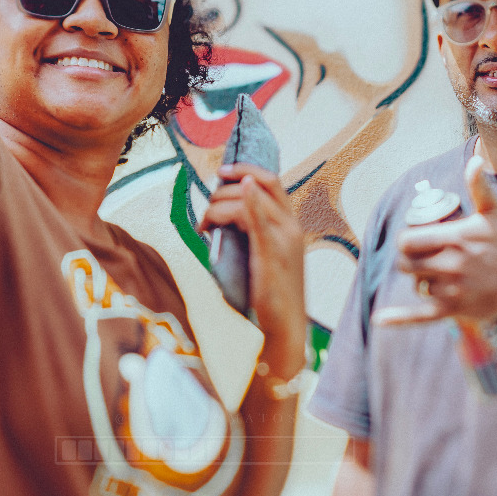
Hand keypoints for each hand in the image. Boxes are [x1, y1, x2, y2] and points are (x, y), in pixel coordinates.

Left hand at [198, 162, 306, 376]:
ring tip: (205, 227)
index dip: (246, 169)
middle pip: (258, 183)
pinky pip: (258, 218)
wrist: (285, 326)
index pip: (271, 181)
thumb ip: (253, 233)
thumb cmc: (270, 295)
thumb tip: (224, 216)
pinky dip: (247, 201)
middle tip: (206, 213)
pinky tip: (236, 194)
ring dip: (218, 205)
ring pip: (247, 199)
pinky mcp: (271, 252)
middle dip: (224, 189)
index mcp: (291, 225)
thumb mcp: (264, 256)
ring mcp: (284, 238)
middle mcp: (291, 226)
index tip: (222, 172)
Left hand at [375, 156, 496, 327]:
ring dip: (420, 281)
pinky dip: (399, 318)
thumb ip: (480, 187)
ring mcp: (453, 290)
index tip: (417, 240)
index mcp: (455, 238)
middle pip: (406, 264)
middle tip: (425, 258)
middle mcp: (452, 264)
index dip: (408, 240)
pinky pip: (421, 315)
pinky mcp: (456, 311)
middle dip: (410, 260)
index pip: (409, 240)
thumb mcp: (496, 213)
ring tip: (439, 275)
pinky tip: (379, 319)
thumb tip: (475, 160)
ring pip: (416, 285)